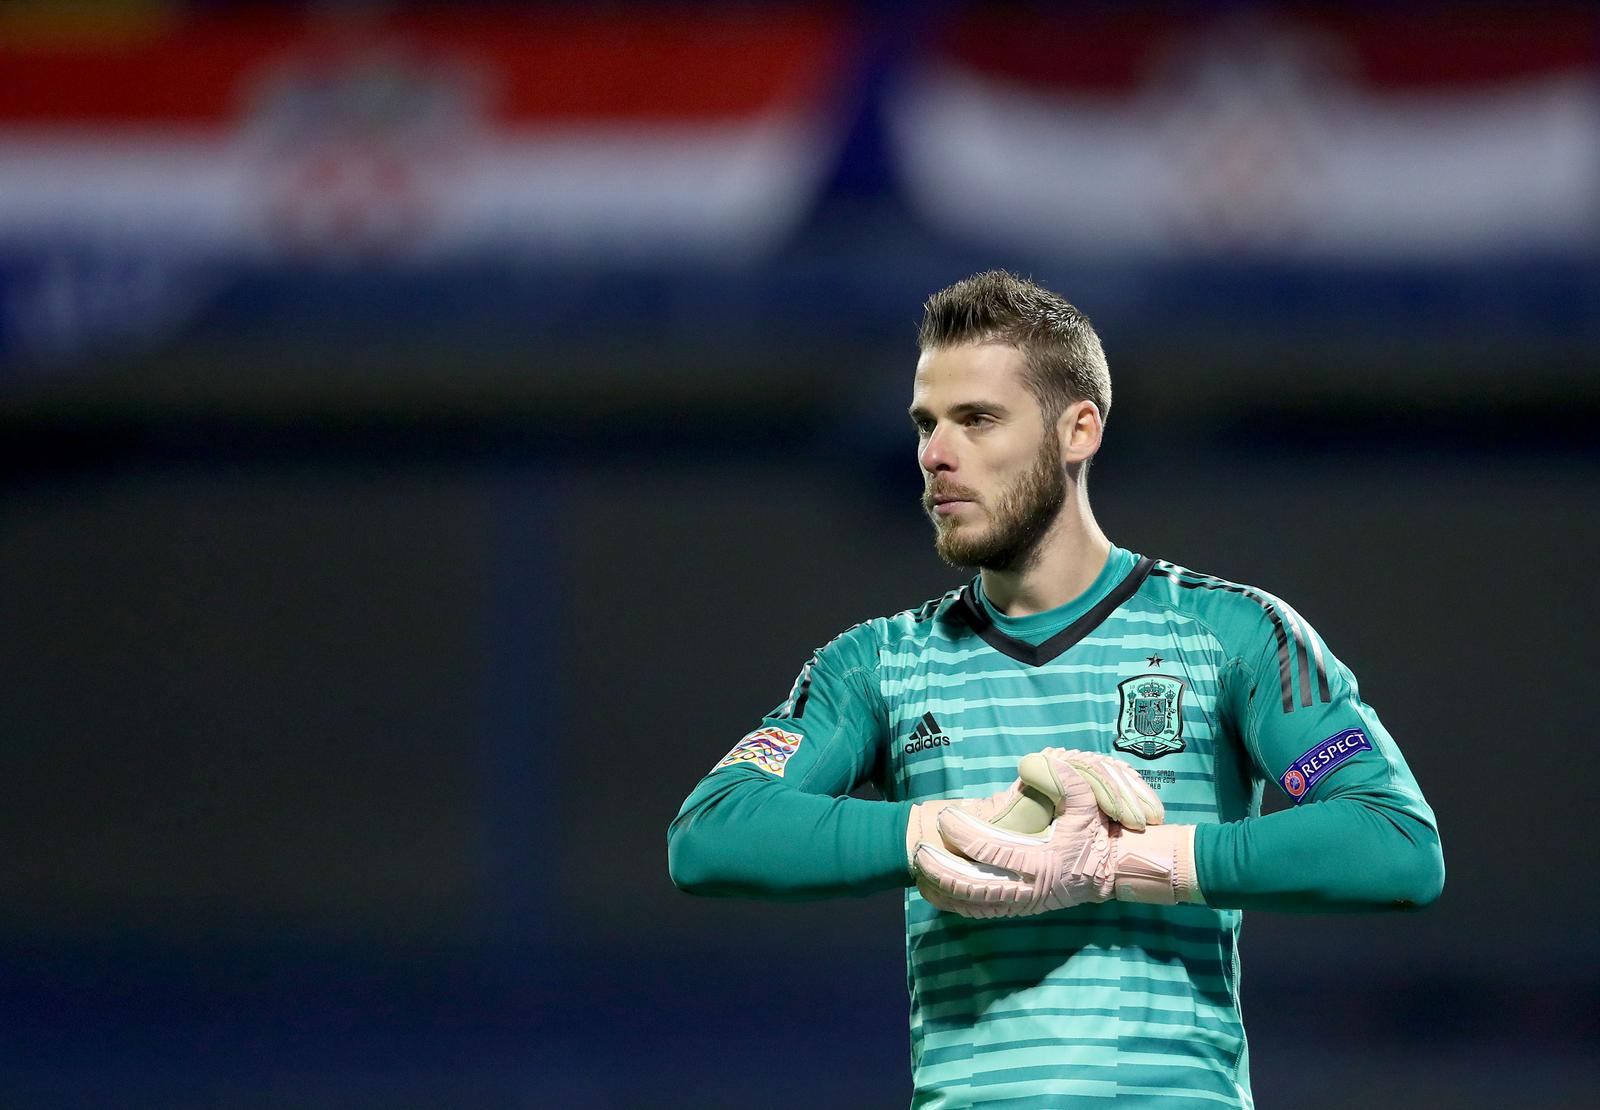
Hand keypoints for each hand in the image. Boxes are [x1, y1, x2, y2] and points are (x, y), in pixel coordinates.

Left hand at [912, 749, 1164, 916]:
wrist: (1113, 871)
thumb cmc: (1097, 834)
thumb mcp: (1087, 804)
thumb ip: (1064, 781)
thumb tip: (1029, 762)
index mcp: (1042, 864)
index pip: (991, 851)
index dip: (964, 834)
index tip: (945, 816)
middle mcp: (1029, 890)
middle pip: (973, 887)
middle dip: (942, 869)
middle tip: (919, 850)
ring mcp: (1023, 904)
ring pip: (973, 905)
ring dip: (944, 890)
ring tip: (919, 872)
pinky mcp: (1019, 909)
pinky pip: (981, 913)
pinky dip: (956, 904)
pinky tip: (937, 891)